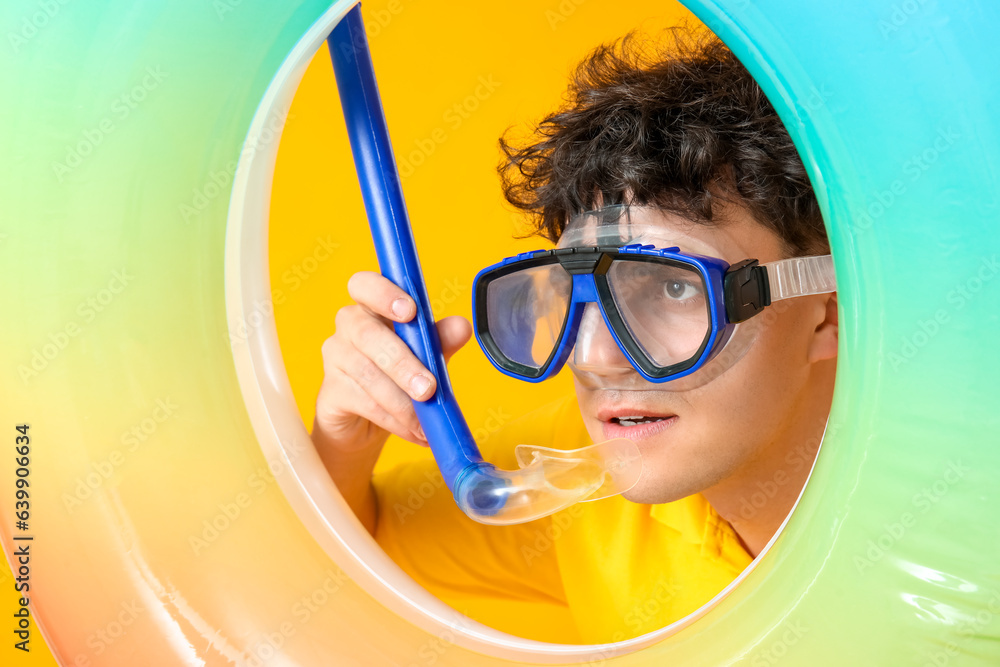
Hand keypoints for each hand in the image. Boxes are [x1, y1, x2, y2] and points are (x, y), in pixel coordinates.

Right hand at [312, 271, 471, 456]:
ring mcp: (335, 357)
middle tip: (428, 388)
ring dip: (401, 400)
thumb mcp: (426, 356)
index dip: (384, 293)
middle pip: (368, 334)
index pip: (365, 284)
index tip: (410, 311)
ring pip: (367, 373)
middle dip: (402, 363)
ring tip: (425, 421)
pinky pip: (363, 402)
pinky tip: (412, 430)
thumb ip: (440, 340)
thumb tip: (461, 326)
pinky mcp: (330, 391)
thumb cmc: (398, 376)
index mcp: (372, 306)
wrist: (367, 422)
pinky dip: (393, 419)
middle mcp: (349, 325)